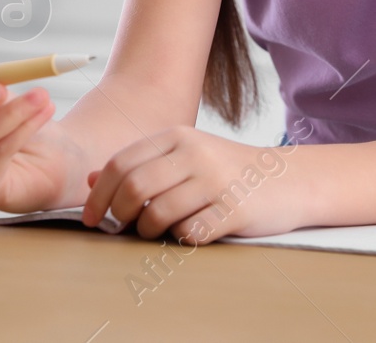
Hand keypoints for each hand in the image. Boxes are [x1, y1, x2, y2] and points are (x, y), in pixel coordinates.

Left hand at [80, 126, 299, 242]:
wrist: (286, 179)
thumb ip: (139, 164)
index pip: (121, 162)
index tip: (91, 218)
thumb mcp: (183, 156)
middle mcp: (195, 153)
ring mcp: (216, 181)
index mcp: (177, 136)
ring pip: (157, 213)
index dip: (98, 194)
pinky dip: (179, 238)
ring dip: (146, 230)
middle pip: (134, 186)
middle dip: (117, 214)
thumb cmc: (225, 171)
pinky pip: (189, 233)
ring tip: (153, 231)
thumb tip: (90, 180)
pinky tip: (186, 232)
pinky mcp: (234, 209)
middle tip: (119, 228)